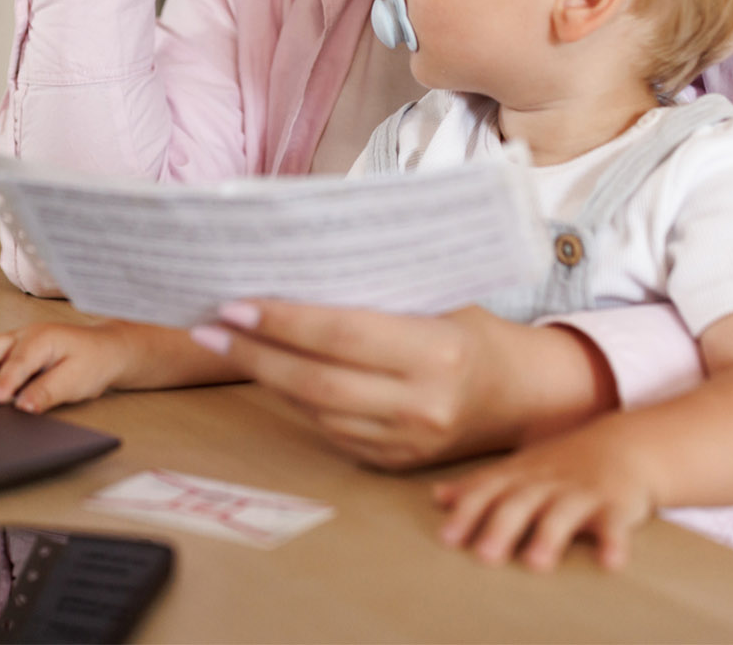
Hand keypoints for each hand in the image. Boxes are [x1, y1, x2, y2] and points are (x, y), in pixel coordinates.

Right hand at [0, 321, 142, 412]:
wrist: (106, 349)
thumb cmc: (94, 360)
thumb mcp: (76, 380)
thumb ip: (47, 392)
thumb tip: (22, 406)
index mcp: (42, 338)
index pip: (17, 362)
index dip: (4, 383)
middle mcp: (25, 336)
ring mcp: (16, 342)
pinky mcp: (13, 353)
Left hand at [191, 300, 615, 469]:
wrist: (521, 393)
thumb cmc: (471, 326)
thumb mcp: (437, 296)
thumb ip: (377, 293)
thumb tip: (298, 270)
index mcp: (436, 351)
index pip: (343, 335)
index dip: (284, 321)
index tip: (237, 302)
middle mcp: (422, 403)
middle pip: (318, 382)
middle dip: (256, 354)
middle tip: (211, 326)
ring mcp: (409, 442)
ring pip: (318, 411)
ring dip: (267, 378)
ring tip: (229, 344)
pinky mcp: (396, 463)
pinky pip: (332, 432)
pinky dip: (297, 401)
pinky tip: (272, 374)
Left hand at [434, 414, 655, 571]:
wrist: (625, 443)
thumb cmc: (562, 466)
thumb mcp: (520, 469)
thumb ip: (481, 485)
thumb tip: (438, 497)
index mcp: (522, 476)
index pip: (489, 491)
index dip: (468, 512)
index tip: (447, 538)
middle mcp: (548, 482)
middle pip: (521, 502)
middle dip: (502, 526)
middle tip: (484, 556)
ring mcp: (582, 492)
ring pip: (563, 513)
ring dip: (550, 536)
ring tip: (536, 563)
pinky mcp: (616, 505)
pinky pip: (615, 524)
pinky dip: (613, 542)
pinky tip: (611, 563)